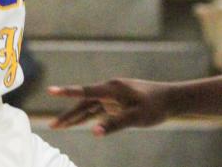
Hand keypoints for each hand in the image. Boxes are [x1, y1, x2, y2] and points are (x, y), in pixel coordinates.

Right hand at [48, 79, 172, 135]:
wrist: (171, 99)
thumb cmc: (155, 107)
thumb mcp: (136, 117)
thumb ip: (114, 124)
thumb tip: (93, 132)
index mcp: (112, 88)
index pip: (85, 91)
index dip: (67, 92)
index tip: (50, 90)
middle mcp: (109, 89)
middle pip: (83, 102)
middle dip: (67, 114)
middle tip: (51, 126)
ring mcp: (112, 95)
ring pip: (88, 106)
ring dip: (74, 116)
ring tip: (58, 126)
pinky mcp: (116, 101)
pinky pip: (97, 109)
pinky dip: (86, 116)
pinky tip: (77, 122)